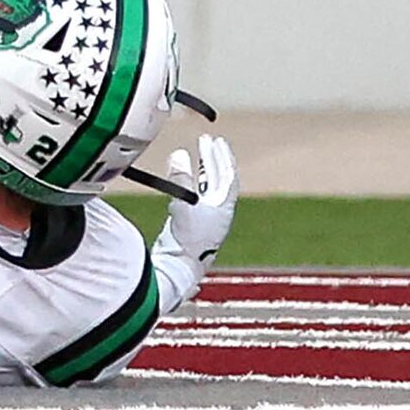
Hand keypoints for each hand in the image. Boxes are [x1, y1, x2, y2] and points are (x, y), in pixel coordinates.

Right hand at [155, 132, 238, 274]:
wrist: (180, 267)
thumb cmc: (187, 239)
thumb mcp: (185, 204)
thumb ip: (182, 179)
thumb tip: (180, 154)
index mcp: (224, 208)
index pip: (229, 177)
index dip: (224, 158)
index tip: (218, 141)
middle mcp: (218, 213)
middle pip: (220, 180)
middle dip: (213, 160)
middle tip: (206, 141)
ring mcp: (206, 219)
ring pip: (209, 189)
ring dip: (204, 170)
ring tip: (198, 154)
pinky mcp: (192, 225)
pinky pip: (196, 197)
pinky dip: (192, 183)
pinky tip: (184, 178)